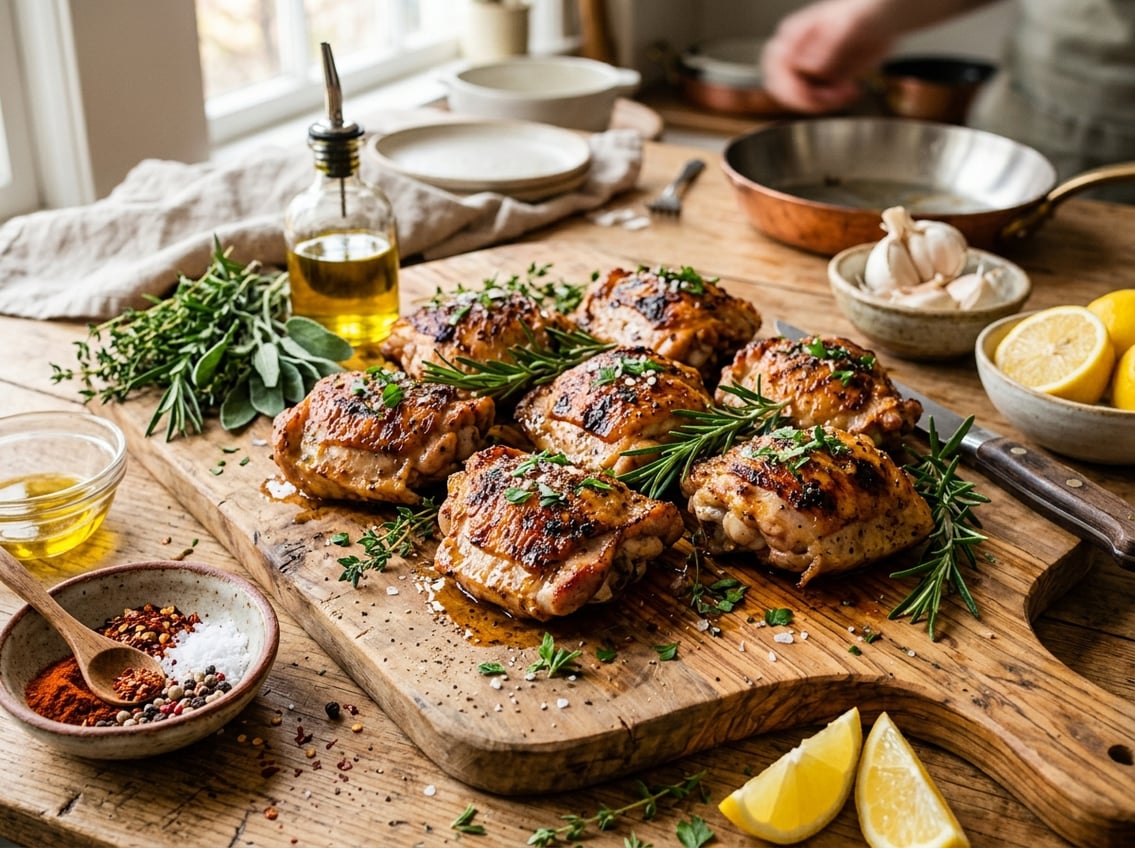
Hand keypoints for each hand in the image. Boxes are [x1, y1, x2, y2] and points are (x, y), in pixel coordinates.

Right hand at [760, 0, 895, 112]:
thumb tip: (808, 66)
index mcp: (793, 35)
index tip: (809, 94)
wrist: (884, 21)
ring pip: (800, 98)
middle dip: (806, 99)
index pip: (776, 66)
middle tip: (832, 97)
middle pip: (783, 87)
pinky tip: (851, 91)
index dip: (788, 85)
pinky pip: (818, 102)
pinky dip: (834, 103)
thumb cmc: (865, 12)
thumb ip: (828, 46)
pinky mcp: (820, 82)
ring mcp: (806, 70)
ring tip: (847, 91)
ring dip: (823, 103)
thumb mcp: (849, 26)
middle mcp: (795, 53)